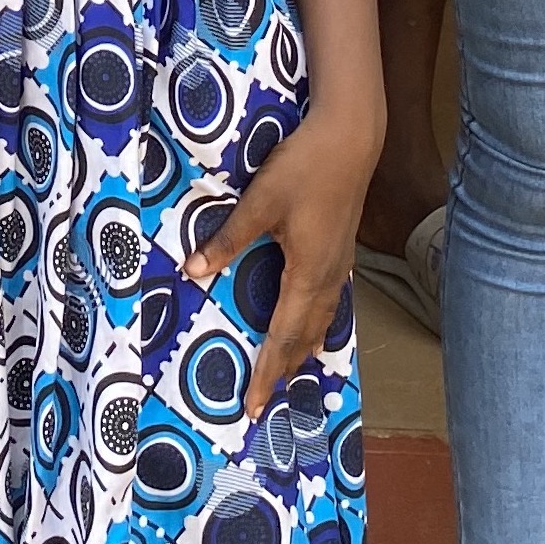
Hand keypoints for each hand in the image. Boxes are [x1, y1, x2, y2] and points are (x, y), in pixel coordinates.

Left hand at [183, 111, 382, 419]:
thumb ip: (228, 239)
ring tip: (288, 369)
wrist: (351, 139)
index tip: (253, 404)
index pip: (283, 335)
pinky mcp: (342, 249)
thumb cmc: (304, 168)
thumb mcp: (261, 202)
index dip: (267, 371)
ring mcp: (340, 264)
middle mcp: (328, 278)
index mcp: (307, 274)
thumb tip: (193, 271)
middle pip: (305, 335)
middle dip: (283, 368)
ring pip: (322, 319)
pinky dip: (316, 322)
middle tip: (265, 398)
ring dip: (302, 347)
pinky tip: (313, 319)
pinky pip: (330, 301)